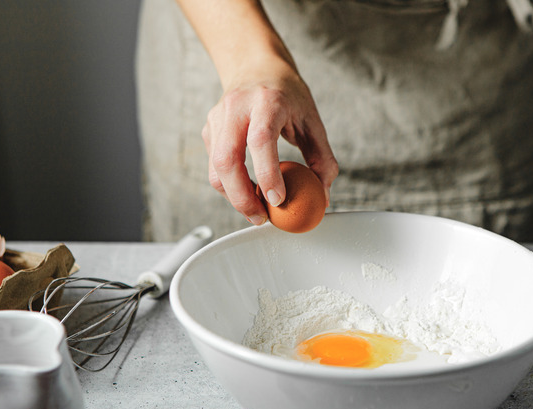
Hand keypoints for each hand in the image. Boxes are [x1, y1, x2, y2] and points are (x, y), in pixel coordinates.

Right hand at [202, 65, 338, 225]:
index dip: (267, 174)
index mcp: (266, 101)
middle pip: (227, 160)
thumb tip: (323, 194)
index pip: (260, 141)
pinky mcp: (209, 130)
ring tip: (257, 209)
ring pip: (215, 168)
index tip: (278, 200)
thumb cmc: (287, 93)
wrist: (255, 65)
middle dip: (242, 197)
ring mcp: (218, 118)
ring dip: (234, 197)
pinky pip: (214, 167)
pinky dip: (230, 186)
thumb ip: (322, 157)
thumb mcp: (312, 120)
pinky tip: (248, 191)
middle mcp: (236, 108)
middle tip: (262, 218)